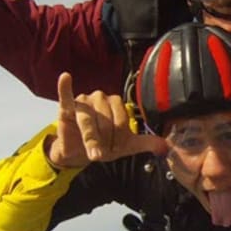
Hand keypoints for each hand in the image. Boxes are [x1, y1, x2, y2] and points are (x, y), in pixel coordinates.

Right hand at [46, 72, 166, 167]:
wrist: (78, 152)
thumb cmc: (103, 144)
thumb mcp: (126, 146)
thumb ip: (145, 144)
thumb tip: (165, 147)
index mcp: (117, 104)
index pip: (122, 121)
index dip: (118, 140)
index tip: (113, 150)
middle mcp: (101, 98)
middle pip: (106, 121)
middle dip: (104, 142)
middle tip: (101, 152)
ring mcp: (84, 101)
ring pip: (89, 120)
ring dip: (91, 139)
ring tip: (92, 152)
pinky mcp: (67, 107)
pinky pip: (66, 96)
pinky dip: (65, 87)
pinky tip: (65, 78)